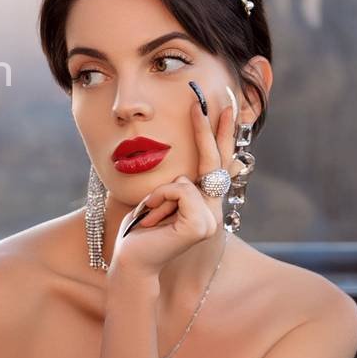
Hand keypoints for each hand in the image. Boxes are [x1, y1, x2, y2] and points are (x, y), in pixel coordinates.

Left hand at [108, 90, 236, 278]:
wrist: (131, 260)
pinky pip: (180, 190)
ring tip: (151, 215)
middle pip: (215, 160)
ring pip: (187, 180)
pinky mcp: (201, 225)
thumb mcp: (159, 198)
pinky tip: (153, 220)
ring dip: (160, 195)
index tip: (225, 105)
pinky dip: (160, 200)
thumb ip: (177, 182)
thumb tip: (186, 165)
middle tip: (202, 97)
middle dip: (207, 128)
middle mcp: (214, 211)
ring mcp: (211, 220)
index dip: (223, 134)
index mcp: (205, 204)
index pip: (217, 162)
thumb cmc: (139, 231)